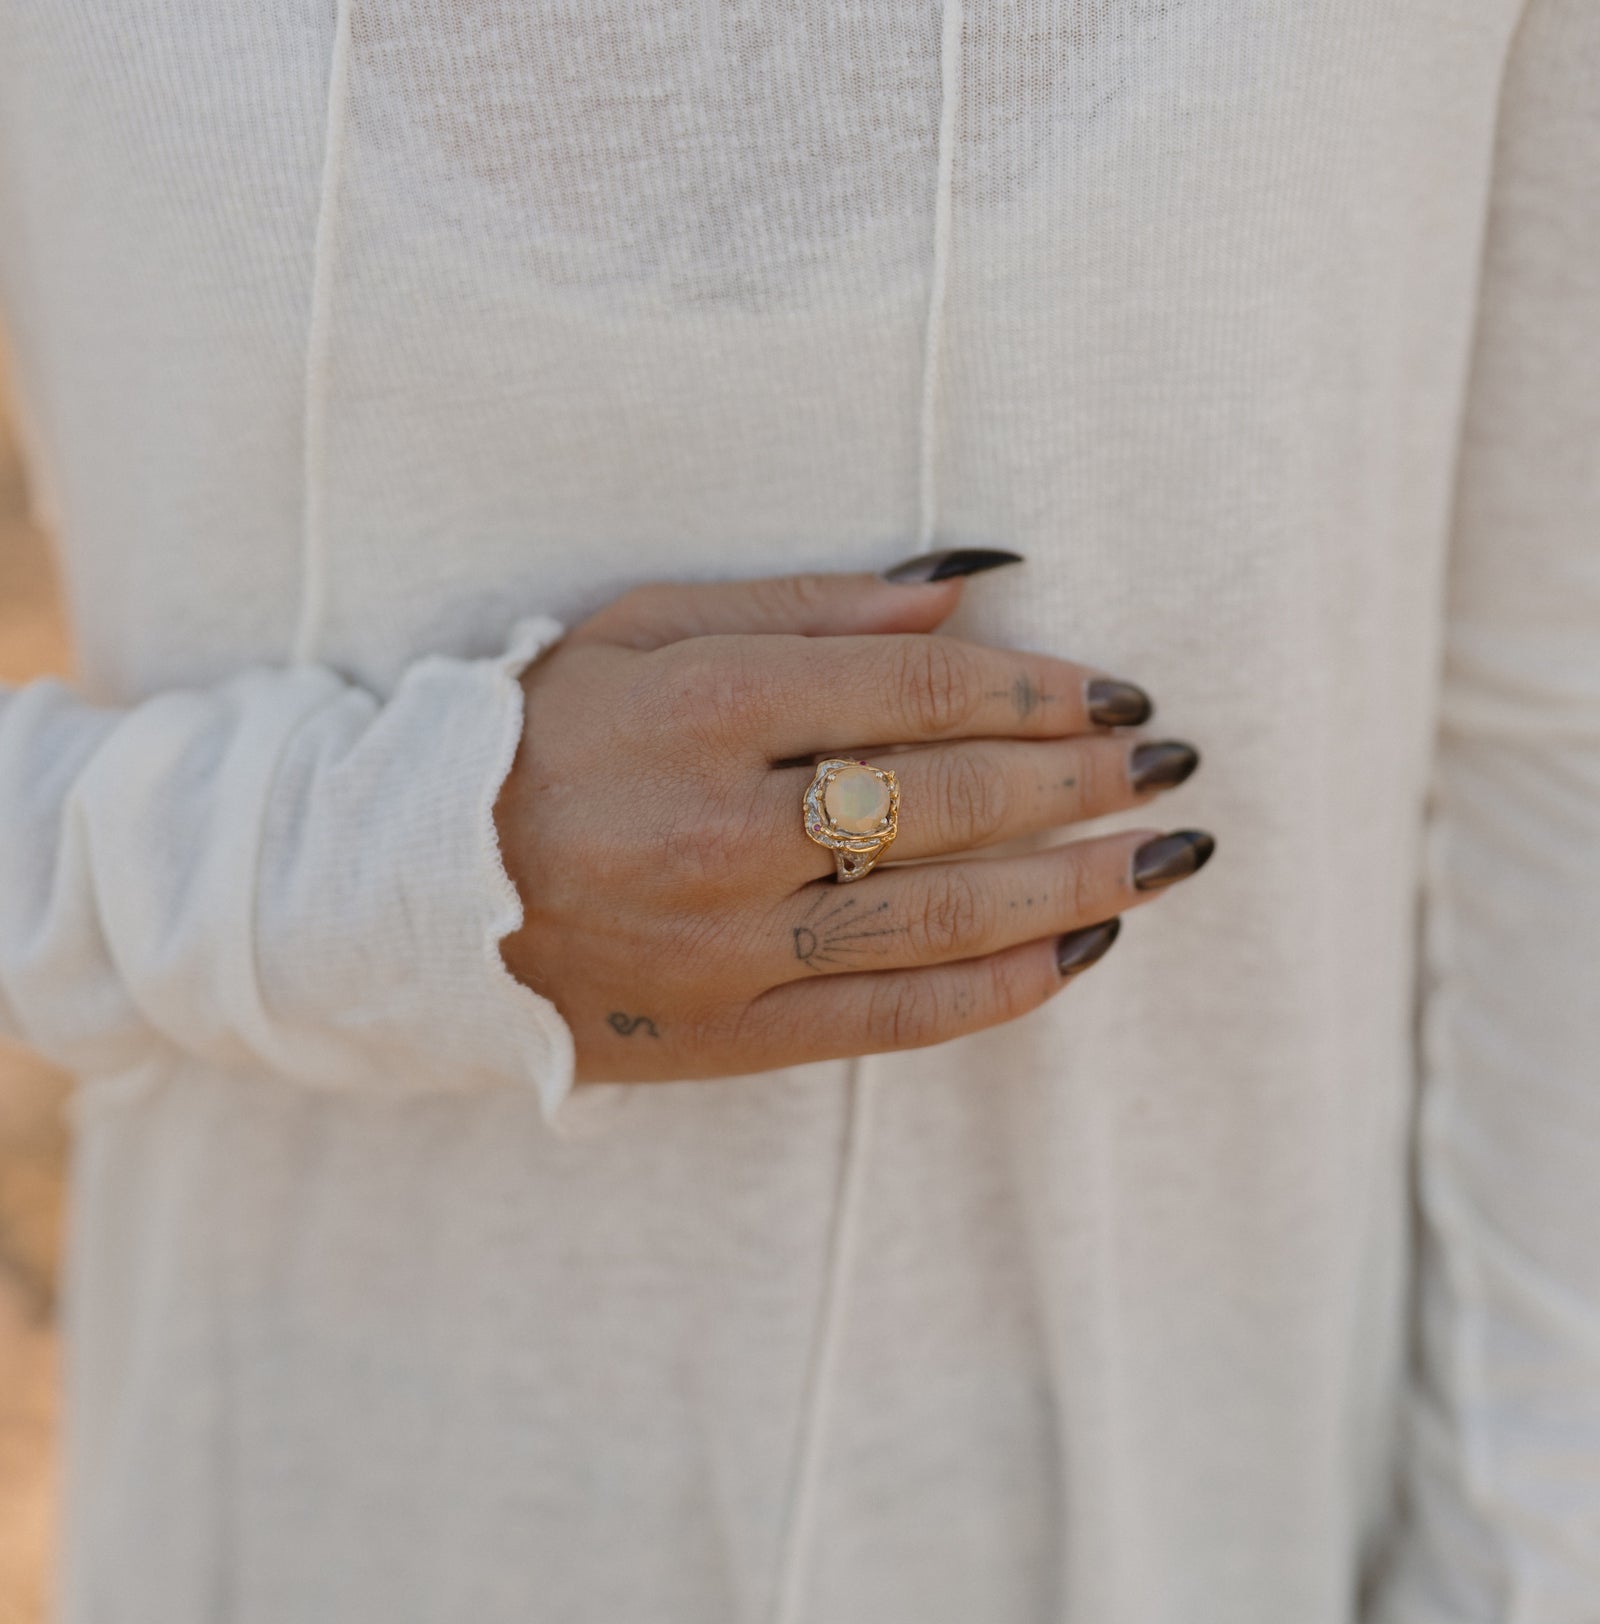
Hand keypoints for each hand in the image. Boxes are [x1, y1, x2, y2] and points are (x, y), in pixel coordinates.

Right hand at [495, 561, 1211, 1083]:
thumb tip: (972, 586)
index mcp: (703, 708)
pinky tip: (1081, 952)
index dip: (1037, 689)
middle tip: (1175, 766)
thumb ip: (812, 604)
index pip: (916, 693)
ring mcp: (729, 947)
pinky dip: (1003, 988)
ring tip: (1168, 858)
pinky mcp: (732, 1037)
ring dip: (1077, 885)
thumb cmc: (540, 734)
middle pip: (952, 802)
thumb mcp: (648, 627)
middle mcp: (724, 831)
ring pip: (945, 918)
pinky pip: (898, 1018)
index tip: (1115, 691)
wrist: (410, 896)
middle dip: (1083, 781)